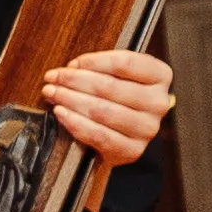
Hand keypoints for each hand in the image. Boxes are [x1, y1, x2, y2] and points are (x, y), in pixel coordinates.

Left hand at [40, 51, 173, 167]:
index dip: (92, 61)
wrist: (124, 136)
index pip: (124, 62)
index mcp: (159, 76)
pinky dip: (75, 123)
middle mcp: (158, 102)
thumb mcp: (118, 76)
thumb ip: (100, 68)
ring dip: (70, 99)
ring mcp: (147, 128)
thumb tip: (72, 68)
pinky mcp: (133, 150)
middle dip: (73, 80)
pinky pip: (98, 135)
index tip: (71, 64)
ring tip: (52, 93)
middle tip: (53, 78)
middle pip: (109, 86)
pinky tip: (62, 113)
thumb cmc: (119, 100)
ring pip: (102, 110)